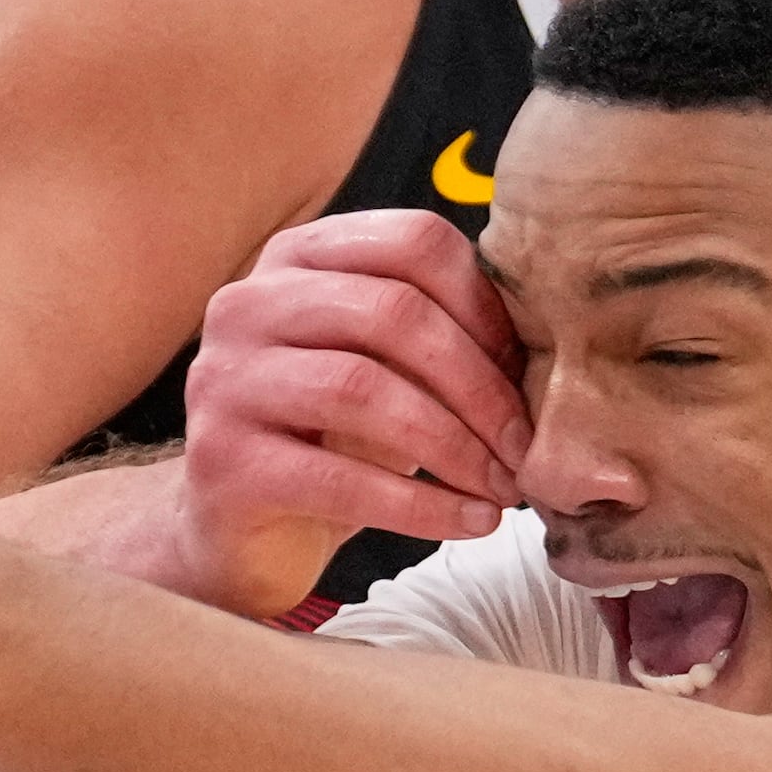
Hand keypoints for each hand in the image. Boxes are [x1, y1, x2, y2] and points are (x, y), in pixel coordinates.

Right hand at [179, 210, 531, 575]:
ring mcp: (225, 378)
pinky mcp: (222, 459)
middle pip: (393, 312)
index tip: (525, 368)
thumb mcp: (386, 366)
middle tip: (526, 446)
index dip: (484, 304)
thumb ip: (439, 329)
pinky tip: (470, 522)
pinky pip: (339, 478)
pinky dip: (421, 505)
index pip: (412, 240)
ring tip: (503, 488)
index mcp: (298, 258)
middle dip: (478, 385)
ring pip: (363, 390)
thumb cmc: (331, 437)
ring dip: (455, 446)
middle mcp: (248, 302)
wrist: (240, 530)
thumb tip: (549, 337)